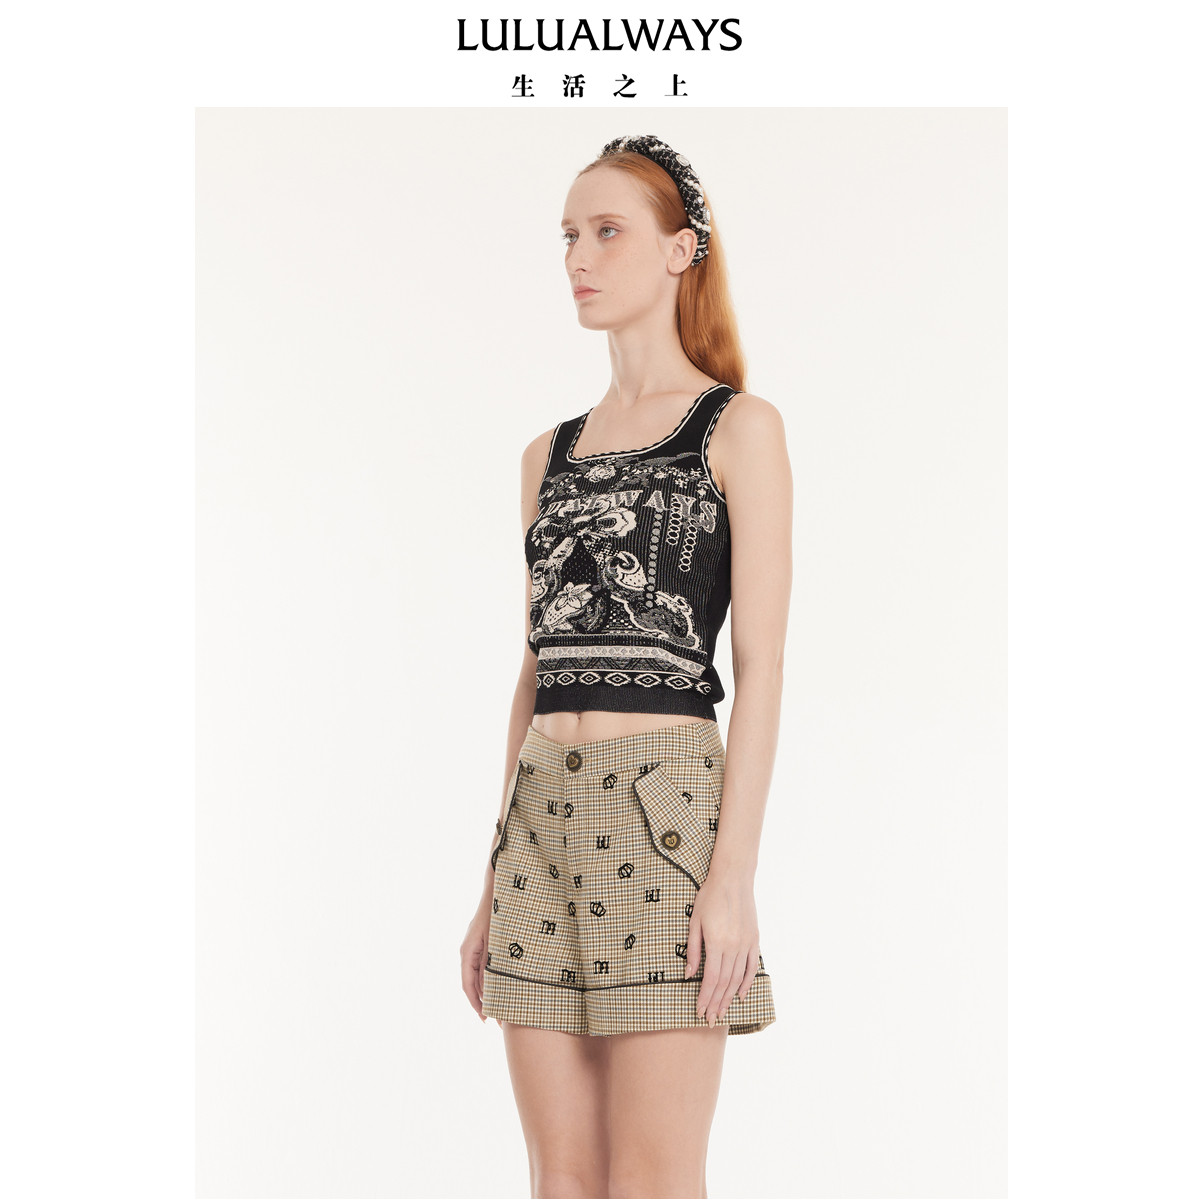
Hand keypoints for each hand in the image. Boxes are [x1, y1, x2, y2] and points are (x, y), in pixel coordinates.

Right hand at [460, 898, 498, 1023]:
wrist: (497, 889)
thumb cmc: (497, 913)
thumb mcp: (496, 943)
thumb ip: (490, 966)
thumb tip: (489, 990)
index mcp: (467, 952)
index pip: (468, 985)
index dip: (476, 1004)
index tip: (486, 1019)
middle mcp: (468, 951)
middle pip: (473, 984)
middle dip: (486, 1003)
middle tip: (500, 1021)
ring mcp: (475, 947)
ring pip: (480, 976)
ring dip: (491, 992)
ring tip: (506, 1009)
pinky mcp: (483, 943)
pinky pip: (484, 966)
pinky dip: (493, 979)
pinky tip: (505, 988)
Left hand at [686, 871, 760, 1026]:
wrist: (733, 878)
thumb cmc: (709, 897)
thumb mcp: (694, 921)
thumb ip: (692, 949)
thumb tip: (688, 975)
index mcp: (717, 943)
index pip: (711, 979)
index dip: (705, 998)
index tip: (699, 1011)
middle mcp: (734, 946)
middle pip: (724, 983)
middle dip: (716, 1003)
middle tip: (710, 1020)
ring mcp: (746, 944)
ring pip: (737, 978)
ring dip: (729, 998)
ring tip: (722, 1012)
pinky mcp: (754, 939)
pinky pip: (752, 966)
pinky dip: (747, 982)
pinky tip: (741, 994)